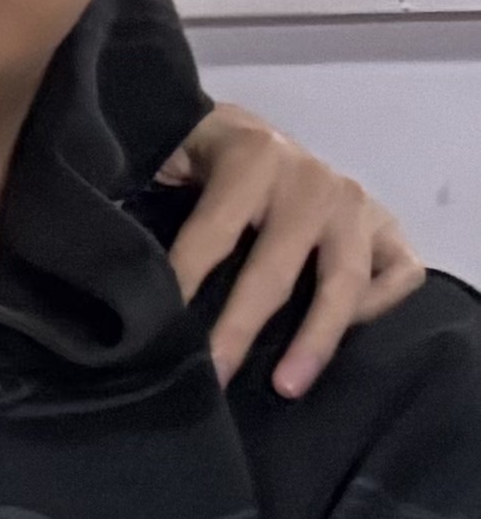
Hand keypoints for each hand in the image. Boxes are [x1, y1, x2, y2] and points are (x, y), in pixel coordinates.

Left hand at [158, 103, 426, 399]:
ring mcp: (355, 203)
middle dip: (240, 328)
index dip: (185, 284)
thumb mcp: (169, 162)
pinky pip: (400, 274)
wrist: (252, 132)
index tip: (161, 334)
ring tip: (287, 386)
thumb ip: (147, 200)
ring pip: (345, 281)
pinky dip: (378, 308)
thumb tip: (119, 265)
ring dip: (316, 339)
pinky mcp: (388, 223)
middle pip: (276, 268)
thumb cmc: (200, 159)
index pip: (211, 234)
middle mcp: (310, 181)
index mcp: (250, 159)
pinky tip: (344, 334)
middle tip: (213, 376)